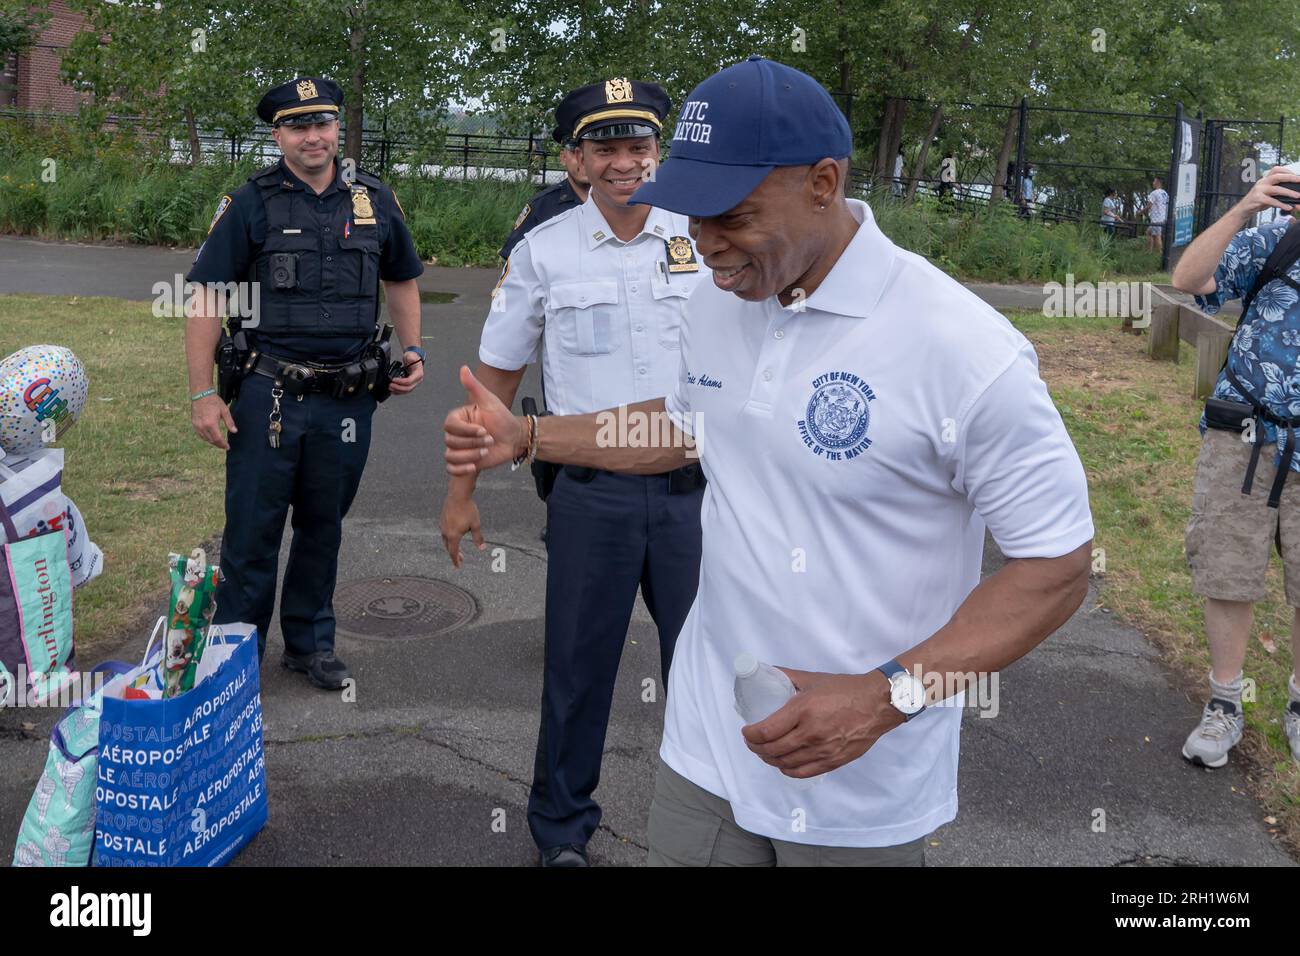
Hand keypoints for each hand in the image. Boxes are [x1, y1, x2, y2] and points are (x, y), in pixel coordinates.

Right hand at [190, 394, 236, 449]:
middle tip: (224, 446)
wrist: (201, 394)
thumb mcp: (224, 411)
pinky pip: (200, 434)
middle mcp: (203, 426)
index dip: (223, 444)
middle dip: (218, 444)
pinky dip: (205, 437)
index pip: (218, 439)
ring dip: (212, 442)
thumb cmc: (214, 401)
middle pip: (211, 440)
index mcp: (211, 424)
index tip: (228, 447)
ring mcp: (197, 425)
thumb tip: (234, 431)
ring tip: (218, 442)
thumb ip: (229, 422)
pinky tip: (210, 437)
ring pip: (205, 438)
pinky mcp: (194, 423)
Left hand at [389, 350, 423, 395]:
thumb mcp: (411, 355)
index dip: (401, 381)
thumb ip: (411, 357)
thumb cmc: (412, 357)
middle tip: (390, 385)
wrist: (413, 358)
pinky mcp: (410, 384)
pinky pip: (405, 390)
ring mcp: (414, 383)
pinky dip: (399, 392)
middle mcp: (417, 380)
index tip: (393, 379)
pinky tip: (393, 391)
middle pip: (408, 388)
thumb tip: (410, 358)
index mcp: (418, 374)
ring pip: (406, 391)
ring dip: (398, 391)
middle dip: (398, 388)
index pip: (409, 381)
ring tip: (390, 388)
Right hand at [439, 491, 484, 567]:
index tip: (458, 566)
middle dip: (454, 554)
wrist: (458, 495)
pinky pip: (444, 531)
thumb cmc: (468, 509)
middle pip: (448, 547)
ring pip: (445, 539)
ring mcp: (442, 525)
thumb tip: (482, 548)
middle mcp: (445, 532)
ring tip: (457, 547)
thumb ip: (478, 538)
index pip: (453, 552)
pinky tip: (454, 533)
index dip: (456, 560)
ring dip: (451, 545)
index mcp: (453, 535)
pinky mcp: (441, 519)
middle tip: (461, 558)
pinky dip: (449, 536)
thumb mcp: (476, 525)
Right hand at [444, 365, 525, 475]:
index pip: (450, 426)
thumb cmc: (503, 419)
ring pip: (451, 456)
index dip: (466, 431)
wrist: (514, 438)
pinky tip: (474, 466)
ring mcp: (459, 448)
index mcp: (458, 418)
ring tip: (486, 451)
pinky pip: (451, 468)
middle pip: (450, 442)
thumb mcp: (490, 401)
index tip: (484, 430)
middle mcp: (455, 433)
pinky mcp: (464, 462)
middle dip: (473, 443)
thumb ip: (475, 386)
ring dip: (470, 455)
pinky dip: (461, 469)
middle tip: (490, 440)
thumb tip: (463, 368)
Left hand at [740, 668, 903, 777]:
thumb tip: (766, 671)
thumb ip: (787, 676)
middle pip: (772, 750)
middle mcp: (811, 733)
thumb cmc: (846, 690)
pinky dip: (788, 771)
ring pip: (785, 764)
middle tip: (752, 742)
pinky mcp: (833, 761)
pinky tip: (783, 765)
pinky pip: (803, 772)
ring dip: (769, 760)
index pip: (767, 731)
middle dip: (756, 748)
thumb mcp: (813, 679)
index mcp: (803, 710)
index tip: (746, 731)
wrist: (877, 704)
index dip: (750, 735)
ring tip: (765, 753)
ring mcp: (822, 750)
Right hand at [1240, 166, 1299, 215]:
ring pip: (1276, 189)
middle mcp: (1262, 183)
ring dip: (1288, 192)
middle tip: (1299, 181)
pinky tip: (1287, 207)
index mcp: (1265, 179)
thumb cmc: (1257, 202)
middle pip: (1277, 176)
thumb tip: (1295, 195)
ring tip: (1297, 196)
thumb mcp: (1268, 194)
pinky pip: (1272, 201)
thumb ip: (1279, 193)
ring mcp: (1259, 190)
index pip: (1276, 170)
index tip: (1296, 175)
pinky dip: (1281, 204)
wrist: (1243, 210)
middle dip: (1290, 177)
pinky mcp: (1257, 199)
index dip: (1287, 171)